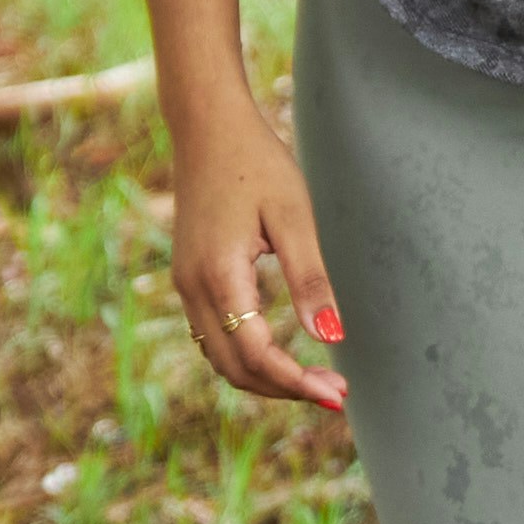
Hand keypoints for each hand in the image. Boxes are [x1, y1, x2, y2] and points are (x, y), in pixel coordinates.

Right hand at [166, 113, 348, 414]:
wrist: (207, 127)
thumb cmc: (256, 162)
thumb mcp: (293, 216)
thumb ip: (310, 279)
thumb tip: (330, 338)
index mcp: (219, 274)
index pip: (256, 353)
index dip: (297, 382)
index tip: (338, 395)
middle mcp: (193, 287)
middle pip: (235, 367)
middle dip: (285, 389)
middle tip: (336, 392)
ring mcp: (185, 285)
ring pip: (221, 358)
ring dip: (265, 378)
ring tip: (314, 380)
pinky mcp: (188, 278)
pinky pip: (213, 336)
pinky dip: (246, 357)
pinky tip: (281, 354)